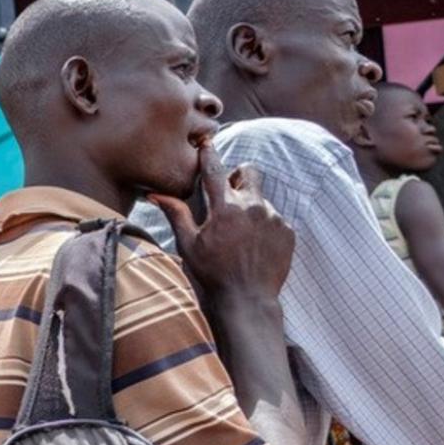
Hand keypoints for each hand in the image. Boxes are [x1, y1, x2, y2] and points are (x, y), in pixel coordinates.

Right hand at [150, 144, 294, 299]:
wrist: (248, 300)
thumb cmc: (212, 274)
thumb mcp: (188, 245)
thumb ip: (176, 214)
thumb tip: (156, 194)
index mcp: (225, 208)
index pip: (215, 170)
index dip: (209, 154)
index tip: (206, 143)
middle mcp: (253, 207)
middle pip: (249, 172)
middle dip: (237, 177)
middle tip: (226, 196)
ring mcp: (274, 218)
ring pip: (261, 197)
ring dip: (249, 207)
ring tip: (239, 234)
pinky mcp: (287, 231)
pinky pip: (275, 218)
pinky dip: (263, 225)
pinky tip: (252, 246)